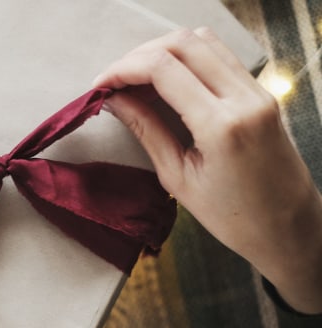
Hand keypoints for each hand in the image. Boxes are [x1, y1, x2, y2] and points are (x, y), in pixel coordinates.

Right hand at [93, 27, 321, 313]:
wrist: (288, 225)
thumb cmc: (232, 216)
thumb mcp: (178, 179)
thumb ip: (147, 131)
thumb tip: (115, 100)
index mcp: (221, 125)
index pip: (164, 68)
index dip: (123, 69)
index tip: (99, 85)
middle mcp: (244, 98)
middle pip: (182, 43)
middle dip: (139, 55)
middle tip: (113, 80)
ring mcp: (257, 91)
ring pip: (202, 41)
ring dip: (162, 51)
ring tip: (135, 80)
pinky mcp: (261, 92)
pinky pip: (219, 56)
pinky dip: (185, 59)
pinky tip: (164, 83)